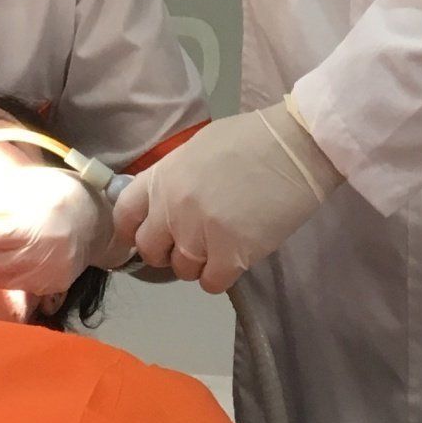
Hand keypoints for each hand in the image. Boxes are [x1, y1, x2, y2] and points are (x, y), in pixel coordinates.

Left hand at [111, 103, 343, 292]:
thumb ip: (173, 179)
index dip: (131, 231)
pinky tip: (236, 257)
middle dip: (167, 251)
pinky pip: (211, 283)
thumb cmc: (251, 139)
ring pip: (182, 270)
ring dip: (199, 263)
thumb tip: (163, 204)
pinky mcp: (230, 255)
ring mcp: (200, 233)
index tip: (143, 238)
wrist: (296, 146)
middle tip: (191, 243)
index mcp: (163, 176)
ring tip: (222, 244)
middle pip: (150, 250)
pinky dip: (222, 275)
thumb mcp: (198, 149)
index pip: (124, 215)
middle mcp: (172, 207)